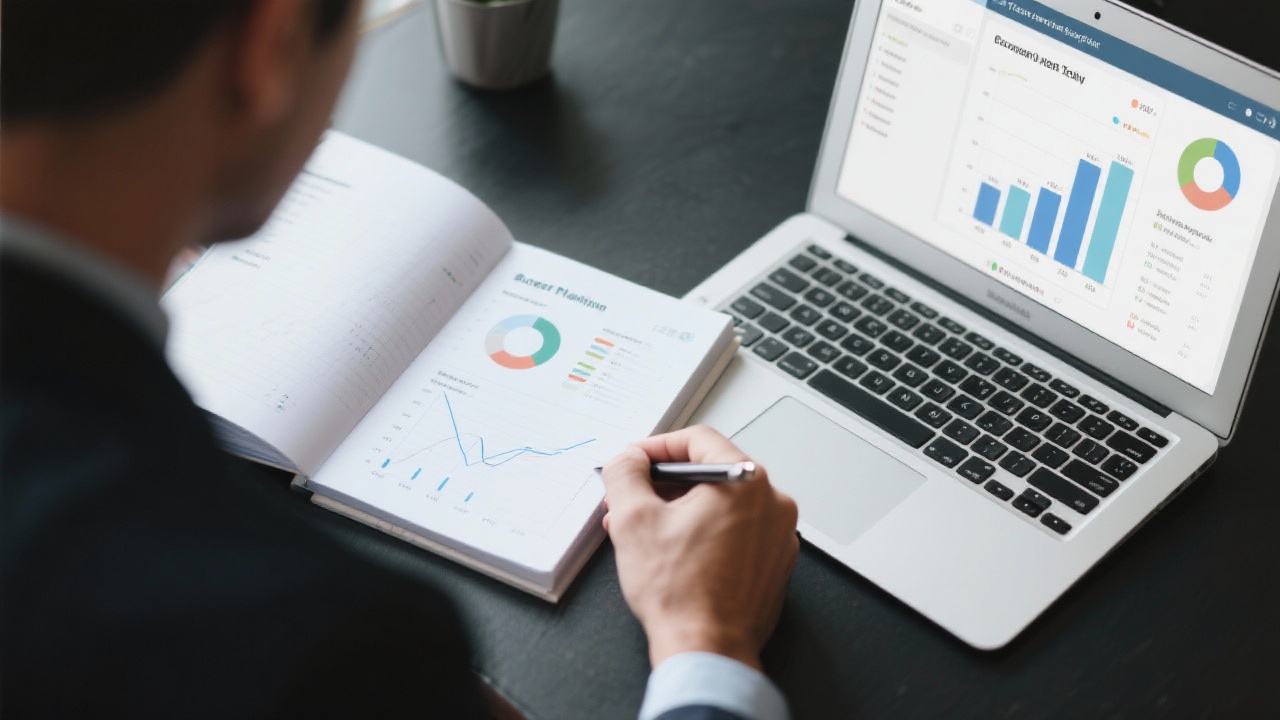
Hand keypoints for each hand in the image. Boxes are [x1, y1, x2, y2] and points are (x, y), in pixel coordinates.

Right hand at [601, 426, 798, 670]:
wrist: (707, 650)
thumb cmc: (680, 594)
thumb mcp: (633, 519)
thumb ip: (626, 473)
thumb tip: (628, 460)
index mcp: (746, 482)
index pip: (698, 440)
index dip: (656, 447)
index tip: (634, 462)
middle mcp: (772, 504)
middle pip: (710, 474)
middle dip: (662, 486)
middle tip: (630, 500)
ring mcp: (777, 537)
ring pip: (721, 505)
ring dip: (679, 511)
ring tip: (644, 533)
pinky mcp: (773, 565)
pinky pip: (735, 533)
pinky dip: (703, 534)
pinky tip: (672, 553)